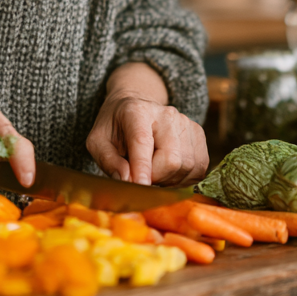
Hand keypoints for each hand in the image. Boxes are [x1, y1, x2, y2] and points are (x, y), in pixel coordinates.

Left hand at [86, 63, 207, 185]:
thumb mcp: (98, 141)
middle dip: (155, 178)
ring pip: (187, 166)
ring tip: (153, 171)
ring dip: (169, 180)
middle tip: (140, 176)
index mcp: (136, 111)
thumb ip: (108, 161)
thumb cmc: (115, 128)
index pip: (142, 142)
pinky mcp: (198, 134)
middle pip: (171, 160)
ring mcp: (185, 122)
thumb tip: (127, 180)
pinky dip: (183, 178)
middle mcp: (165, 113)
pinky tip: (168, 172)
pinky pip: (199, 168)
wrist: (134, 108)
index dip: (143, 167)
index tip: (141, 186)